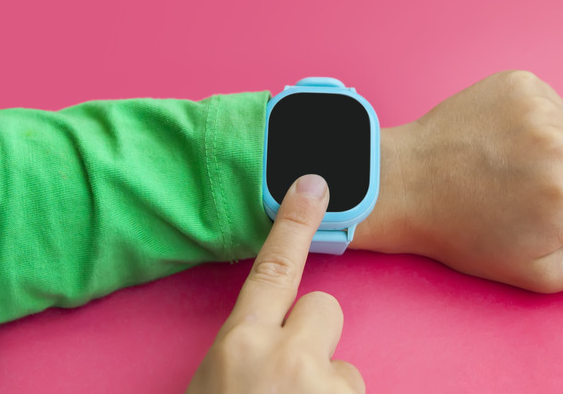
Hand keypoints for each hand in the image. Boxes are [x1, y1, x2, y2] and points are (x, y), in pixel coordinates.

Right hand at [187, 175, 364, 393]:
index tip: (313, 187)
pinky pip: (354, 393)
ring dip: (325, 382)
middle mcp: (288, 357)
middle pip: (325, 307)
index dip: (295, 224)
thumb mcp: (208, 384)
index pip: (275, 268)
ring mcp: (326, 385)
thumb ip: (238, 349)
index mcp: (240, 345)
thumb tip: (257, 340)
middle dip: (314, 334)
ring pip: (342, 361)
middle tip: (292, 375)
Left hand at [353, 70, 562, 292]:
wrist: (404, 185)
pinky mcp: (519, 82)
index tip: (552, 220)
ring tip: (514, 171)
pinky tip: (506, 145)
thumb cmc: (465, 234)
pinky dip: (544, 127)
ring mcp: (536, 105)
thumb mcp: (540, 272)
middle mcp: (558, 141)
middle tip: (531, 198)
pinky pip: (561, 108)